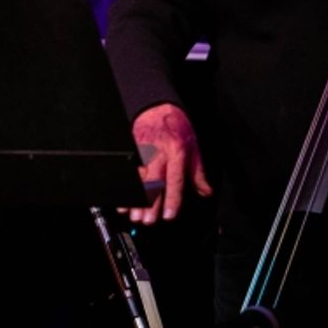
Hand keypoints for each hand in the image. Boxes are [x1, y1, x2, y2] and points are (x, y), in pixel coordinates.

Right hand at [123, 102, 211, 223]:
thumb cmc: (176, 126)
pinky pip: (128, 171)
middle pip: (153, 182)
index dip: (171, 199)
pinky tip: (122, 198)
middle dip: (150, 204)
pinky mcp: (131, 149)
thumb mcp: (194, 147)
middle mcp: (159, 153)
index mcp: (177, 153)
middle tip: (147, 220)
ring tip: (133, 215)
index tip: (169, 215)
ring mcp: (142, 151)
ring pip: (138, 179)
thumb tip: (205, 191)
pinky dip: (124, 186)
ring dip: (135, 198)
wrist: (156, 106)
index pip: (175, 180)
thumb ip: (198, 172)